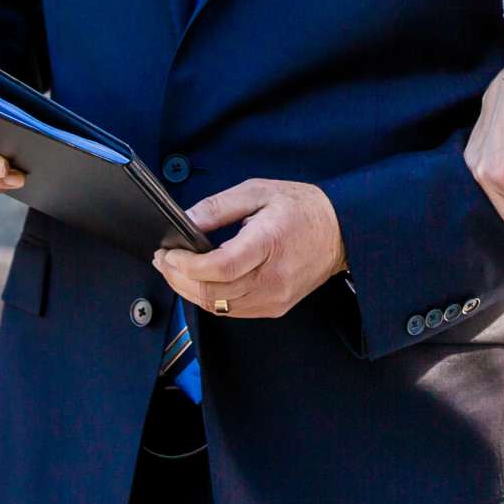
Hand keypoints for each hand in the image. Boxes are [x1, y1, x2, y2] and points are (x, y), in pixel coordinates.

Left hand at [153, 179, 346, 318]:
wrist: (340, 231)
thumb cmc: (301, 208)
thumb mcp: (257, 192)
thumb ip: (217, 207)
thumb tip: (185, 221)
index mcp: (269, 243)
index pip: (221, 268)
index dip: (187, 266)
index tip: (168, 253)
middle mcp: (273, 278)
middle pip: (213, 293)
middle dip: (178, 279)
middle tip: (163, 260)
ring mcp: (275, 297)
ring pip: (218, 307)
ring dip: (189, 291)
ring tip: (174, 270)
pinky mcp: (275, 307)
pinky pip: (232, 311)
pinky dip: (210, 299)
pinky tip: (199, 281)